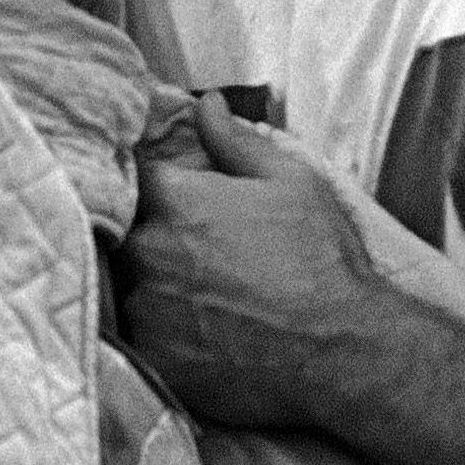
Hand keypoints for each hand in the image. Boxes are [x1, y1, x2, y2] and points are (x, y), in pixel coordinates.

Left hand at [120, 93, 421, 428]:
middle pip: (124, 233)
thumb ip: (236, 141)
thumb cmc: (321, 261)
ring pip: (126, 286)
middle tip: (198, 253)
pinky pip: (136, 337)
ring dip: (152, 286)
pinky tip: (197, 334)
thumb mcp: (291, 183)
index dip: (151, 183)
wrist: (341, 352)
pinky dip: (157, 332)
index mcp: (174, 198)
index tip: (172, 196)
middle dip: (152, 235)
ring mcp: (143, 309)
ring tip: (201, 298)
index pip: (130, 175)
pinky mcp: (150, 360)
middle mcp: (146, 250)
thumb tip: (207, 104)